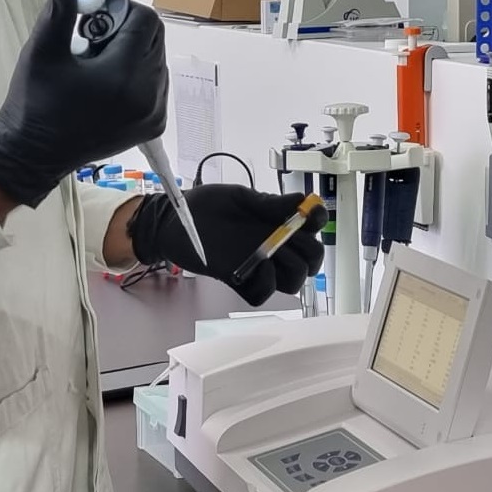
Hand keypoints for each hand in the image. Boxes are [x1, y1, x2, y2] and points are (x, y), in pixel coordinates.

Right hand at [0, 0, 167, 207]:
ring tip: (96, 64)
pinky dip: (138, 73)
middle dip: (126, 28)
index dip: (119, 9)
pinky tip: (106, 83)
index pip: (145, 20)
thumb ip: (59, 13)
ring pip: (157, 58)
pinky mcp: (152, 124)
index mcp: (123, 75)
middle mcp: (147, 94)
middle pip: (155, 37)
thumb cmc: (35, 103)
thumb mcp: (42, 53)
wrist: (33, 155)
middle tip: (92, 39)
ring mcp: (153, 112)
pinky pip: (156, 83)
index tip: (92, 16)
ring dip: (133, 50)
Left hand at [127, 186, 326, 305]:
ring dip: (291, 269)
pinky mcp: (239, 281)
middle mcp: (273, 244)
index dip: (318, 220)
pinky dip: (265, 284)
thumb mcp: (238, 197)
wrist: (172, 221)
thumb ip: (268, 202)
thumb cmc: (204, 205)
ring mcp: (258, 265)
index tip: (310, 214)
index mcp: (276, 221)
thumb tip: (300, 200)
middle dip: (310, 251)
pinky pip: (262, 295)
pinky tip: (255, 266)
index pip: (313, 226)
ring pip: (294, 282)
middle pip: (312, 260)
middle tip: (289, 238)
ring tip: (270, 253)